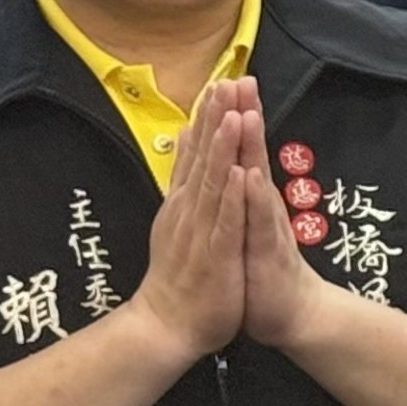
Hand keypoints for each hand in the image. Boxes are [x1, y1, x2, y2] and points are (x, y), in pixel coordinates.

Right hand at [126, 82, 250, 359]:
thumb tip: (187, 138)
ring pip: (214, 183)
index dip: (209, 116)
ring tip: (234, 115)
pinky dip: (232, 198)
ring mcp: (201, 231)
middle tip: (226, 80)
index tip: (220, 80)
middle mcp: (189, 210)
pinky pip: (225, 222)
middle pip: (204, 158)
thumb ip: (185, 179)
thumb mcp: (180, 219)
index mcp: (185, 202)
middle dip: (216, 119)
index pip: (198, 152)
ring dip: (223, 150)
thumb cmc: (180, 274)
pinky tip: (240, 174)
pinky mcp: (214, 255)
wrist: (166, 326)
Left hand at [230, 96, 329, 351]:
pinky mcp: (266, 250)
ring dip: (252, 147)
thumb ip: (239, 194)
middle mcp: (260, 205)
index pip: (241, 149)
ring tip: (246, 113)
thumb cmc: (261, 270)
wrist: (289, 313)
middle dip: (246, 116)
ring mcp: (265, 225)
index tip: (227, 78)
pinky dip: (253, 197)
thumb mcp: (244, 225)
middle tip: (243, 78)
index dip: (234, 115)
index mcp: (249, 198)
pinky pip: (257, 221)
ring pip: (257, 179)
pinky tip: (249, 175)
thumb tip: (233, 161)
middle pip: (252, 153)